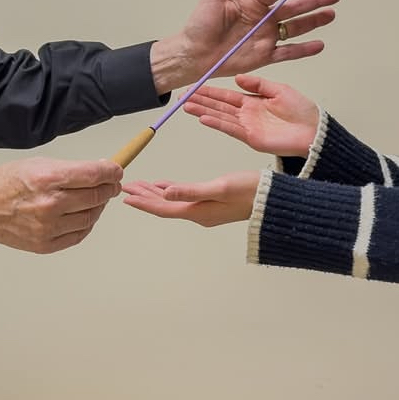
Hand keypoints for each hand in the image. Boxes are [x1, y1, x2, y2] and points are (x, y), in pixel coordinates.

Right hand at [0, 157, 122, 253]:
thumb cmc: (6, 182)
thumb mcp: (38, 163)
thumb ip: (71, 169)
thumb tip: (102, 171)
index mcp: (48, 178)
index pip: (95, 175)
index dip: (112, 172)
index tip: (117, 170)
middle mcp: (50, 204)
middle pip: (97, 196)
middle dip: (109, 188)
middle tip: (111, 184)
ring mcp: (48, 227)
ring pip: (91, 217)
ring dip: (98, 206)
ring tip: (94, 198)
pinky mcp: (46, 244)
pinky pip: (79, 234)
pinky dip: (86, 223)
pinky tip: (83, 214)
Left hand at [121, 172, 260, 227]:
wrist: (272, 198)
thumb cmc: (249, 190)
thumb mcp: (219, 188)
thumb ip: (190, 191)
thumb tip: (164, 193)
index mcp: (197, 212)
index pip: (163, 208)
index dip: (144, 202)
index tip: (126, 196)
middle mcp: (198, 213)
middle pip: (164, 205)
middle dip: (144, 196)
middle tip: (126, 187)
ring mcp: (205, 209)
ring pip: (172, 201)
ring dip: (155, 193)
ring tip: (138, 186)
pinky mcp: (212, 202)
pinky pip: (184, 196)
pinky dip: (171, 190)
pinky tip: (163, 185)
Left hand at [149, 0, 339, 94]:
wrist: (193, 55)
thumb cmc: (199, 27)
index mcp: (251, 2)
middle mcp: (263, 18)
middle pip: (293, 8)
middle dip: (313, 1)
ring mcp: (266, 37)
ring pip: (295, 28)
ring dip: (314, 22)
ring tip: (331, 14)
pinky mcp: (265, 55)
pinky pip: (288, 52)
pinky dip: (303, 49)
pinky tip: (319, 44)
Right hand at [183, 72, 318, 156]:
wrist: (315, 132)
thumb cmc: (303, 111)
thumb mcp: (279, 90)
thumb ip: (258, 84)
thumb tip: (237, 78)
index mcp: (253, 101)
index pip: (226, 95)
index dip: (210, 91)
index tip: (195, 87)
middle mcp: (247, 114)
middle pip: (219, 106)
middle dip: (201, 101)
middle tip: (183, 97)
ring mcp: (247, 127)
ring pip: (220, 117)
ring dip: (203, 111)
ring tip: (187, 107)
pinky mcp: (251, 138)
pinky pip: (230, 129)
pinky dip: (216, 123)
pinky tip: (203, 118)